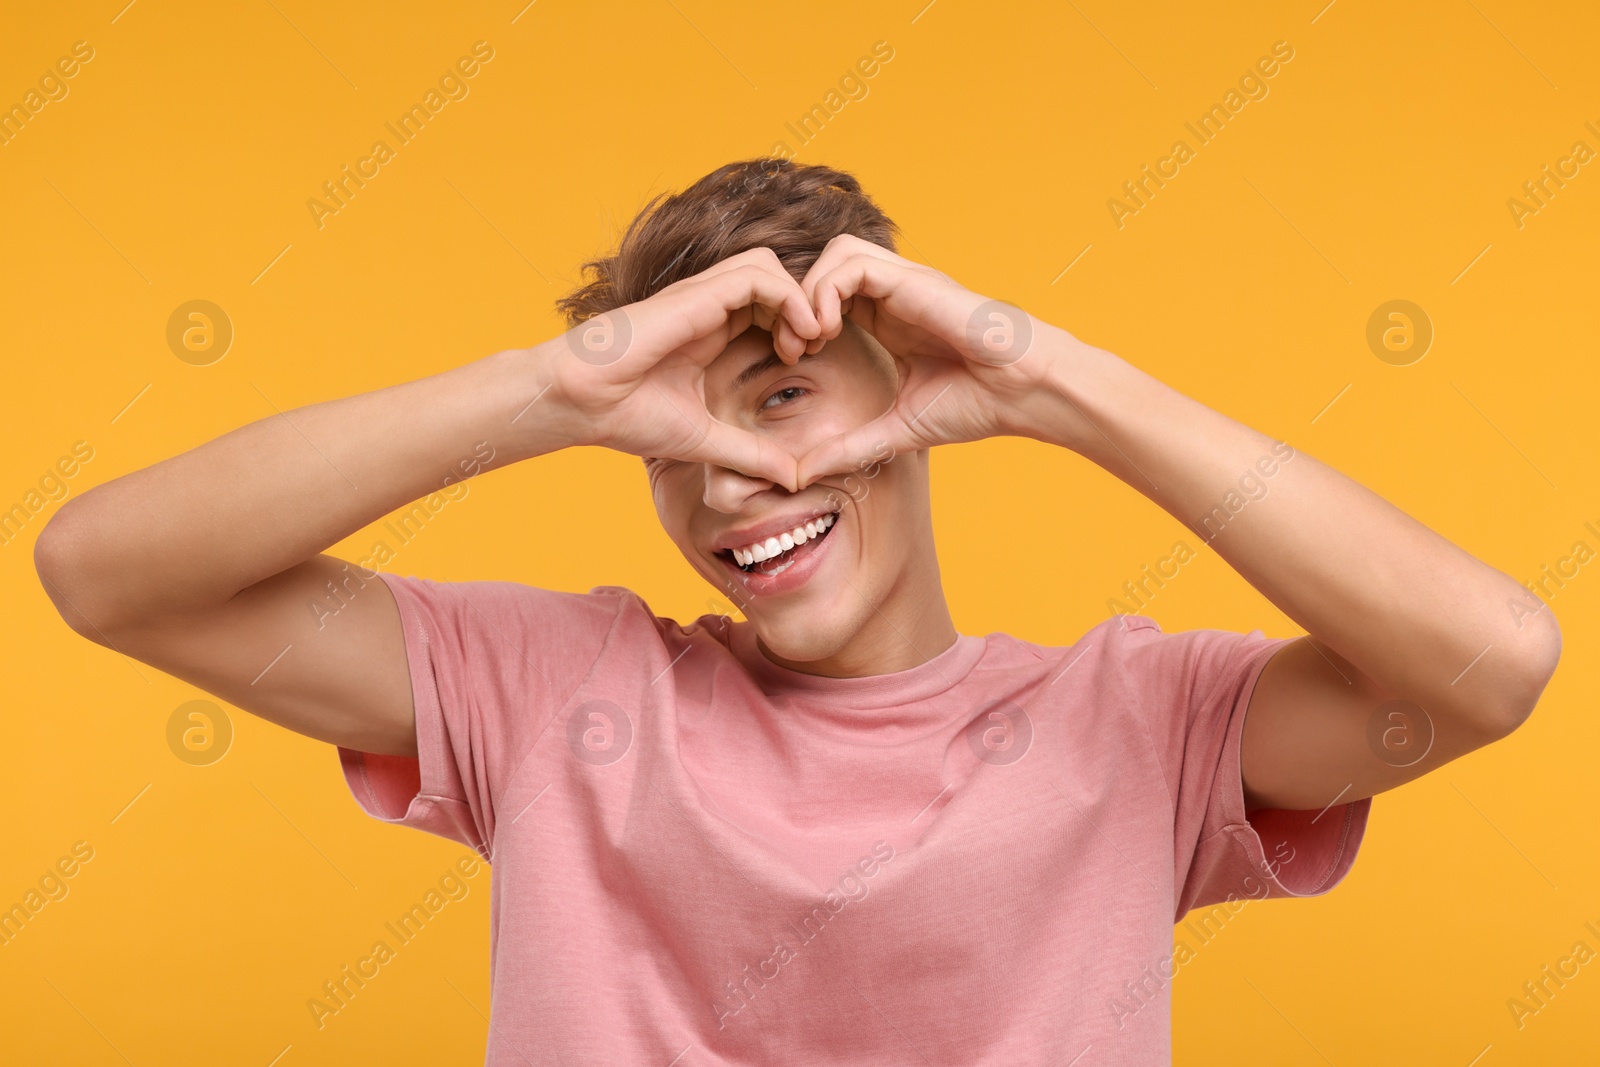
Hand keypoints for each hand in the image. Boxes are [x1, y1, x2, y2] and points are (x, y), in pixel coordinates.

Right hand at [540, 248, 818, 488]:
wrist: (579, 403)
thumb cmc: (627, 416)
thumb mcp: (706, 440)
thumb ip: (750, 455)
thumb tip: (793, 480)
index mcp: (711, 332)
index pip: (769, 305)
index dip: (798, 325)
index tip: (805, 362)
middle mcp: (709, 308)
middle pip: (776, 279)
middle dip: (806, 307)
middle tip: (815, 347)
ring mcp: (702, 298)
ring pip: (770, 266)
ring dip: (800, 299)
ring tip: (807, 340)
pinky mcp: (695, 295)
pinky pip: (757, 275)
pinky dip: (788, 297)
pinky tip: (796, 335)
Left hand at [791, 235, 1062, 487]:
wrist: (1023, 392)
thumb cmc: (975, 405)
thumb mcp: (894, 431)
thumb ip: (847, 449)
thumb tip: (800, 475)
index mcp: (887, 320)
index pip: (826, 297)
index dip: (799, 321)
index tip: (794, 361)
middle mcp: (893, 295)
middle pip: (824, 267)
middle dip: (795, 302)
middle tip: (792, 349)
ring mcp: (903, 283)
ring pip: (835, 254)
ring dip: (808, 293)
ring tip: (810, 339)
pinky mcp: (913, 280)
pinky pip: (851, 264)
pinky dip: (826, 291)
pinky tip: (827, 331)